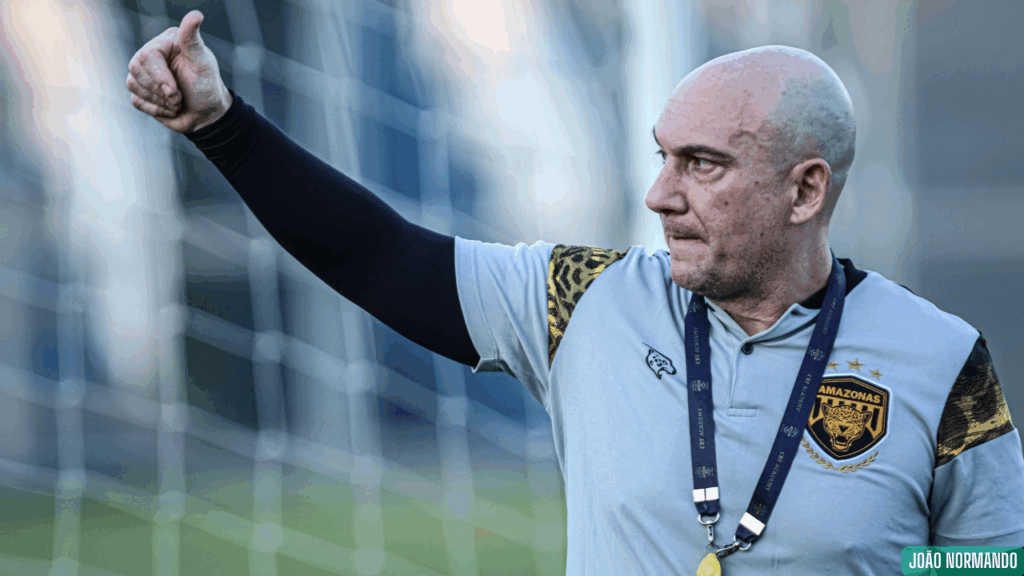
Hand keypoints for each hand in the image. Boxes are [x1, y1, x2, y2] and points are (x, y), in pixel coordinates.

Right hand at [125, 10, 232, 133]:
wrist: (207, 114)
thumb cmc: (207, 86)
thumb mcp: (203, 63)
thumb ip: (193, 40)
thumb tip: (196, 15)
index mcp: (166, 42)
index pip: (147, 55)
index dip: (159, 76)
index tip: (174, 91)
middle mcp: (151, 54)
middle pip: (135, 68)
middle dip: (159, 90)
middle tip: (179, 97)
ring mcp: (144, 73)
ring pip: (133, 84)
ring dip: (159, 101)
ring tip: (177, 101)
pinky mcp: (140, 91)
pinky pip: (136, 100)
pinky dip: (155, 109)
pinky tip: (170, 108)